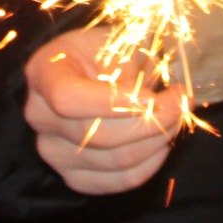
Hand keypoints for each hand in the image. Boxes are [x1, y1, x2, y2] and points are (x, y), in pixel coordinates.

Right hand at [22, 23, 182, 194]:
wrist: (86, 74)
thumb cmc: (102, 53)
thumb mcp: (115, 41)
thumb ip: (132, 61)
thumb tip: (159, 93)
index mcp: (43, 72)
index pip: (68, 98)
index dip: (114, 102)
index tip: (154, 96)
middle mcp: (39, 115)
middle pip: (97, 134)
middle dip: (153, 121)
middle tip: (182, 102)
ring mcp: (53, 151)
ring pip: (115, 160)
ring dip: (158, 141)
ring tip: (177, 117)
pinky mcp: (74, 176)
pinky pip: (119, 181)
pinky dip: (151, 164)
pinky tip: (162, 142)